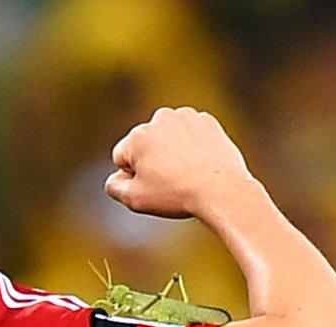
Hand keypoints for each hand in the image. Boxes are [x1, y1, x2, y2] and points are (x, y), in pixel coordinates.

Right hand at [105, 106, 252, 218]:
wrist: (222, 191)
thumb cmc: (176, 195)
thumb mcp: (135, 199)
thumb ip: (113, 187)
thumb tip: (116, 177)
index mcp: (137, 136)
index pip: (122, 157)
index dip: (133, 176)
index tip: (153, 186)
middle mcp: (159, 119)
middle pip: (144, 144)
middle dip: (151, 160)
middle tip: (170, 181)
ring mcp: (185, 117)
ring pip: (167, 137)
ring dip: (171, 151)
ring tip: (185, 173)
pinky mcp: (206, 121)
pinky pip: (189, 134)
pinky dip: (192, 146)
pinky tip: (199, 164)